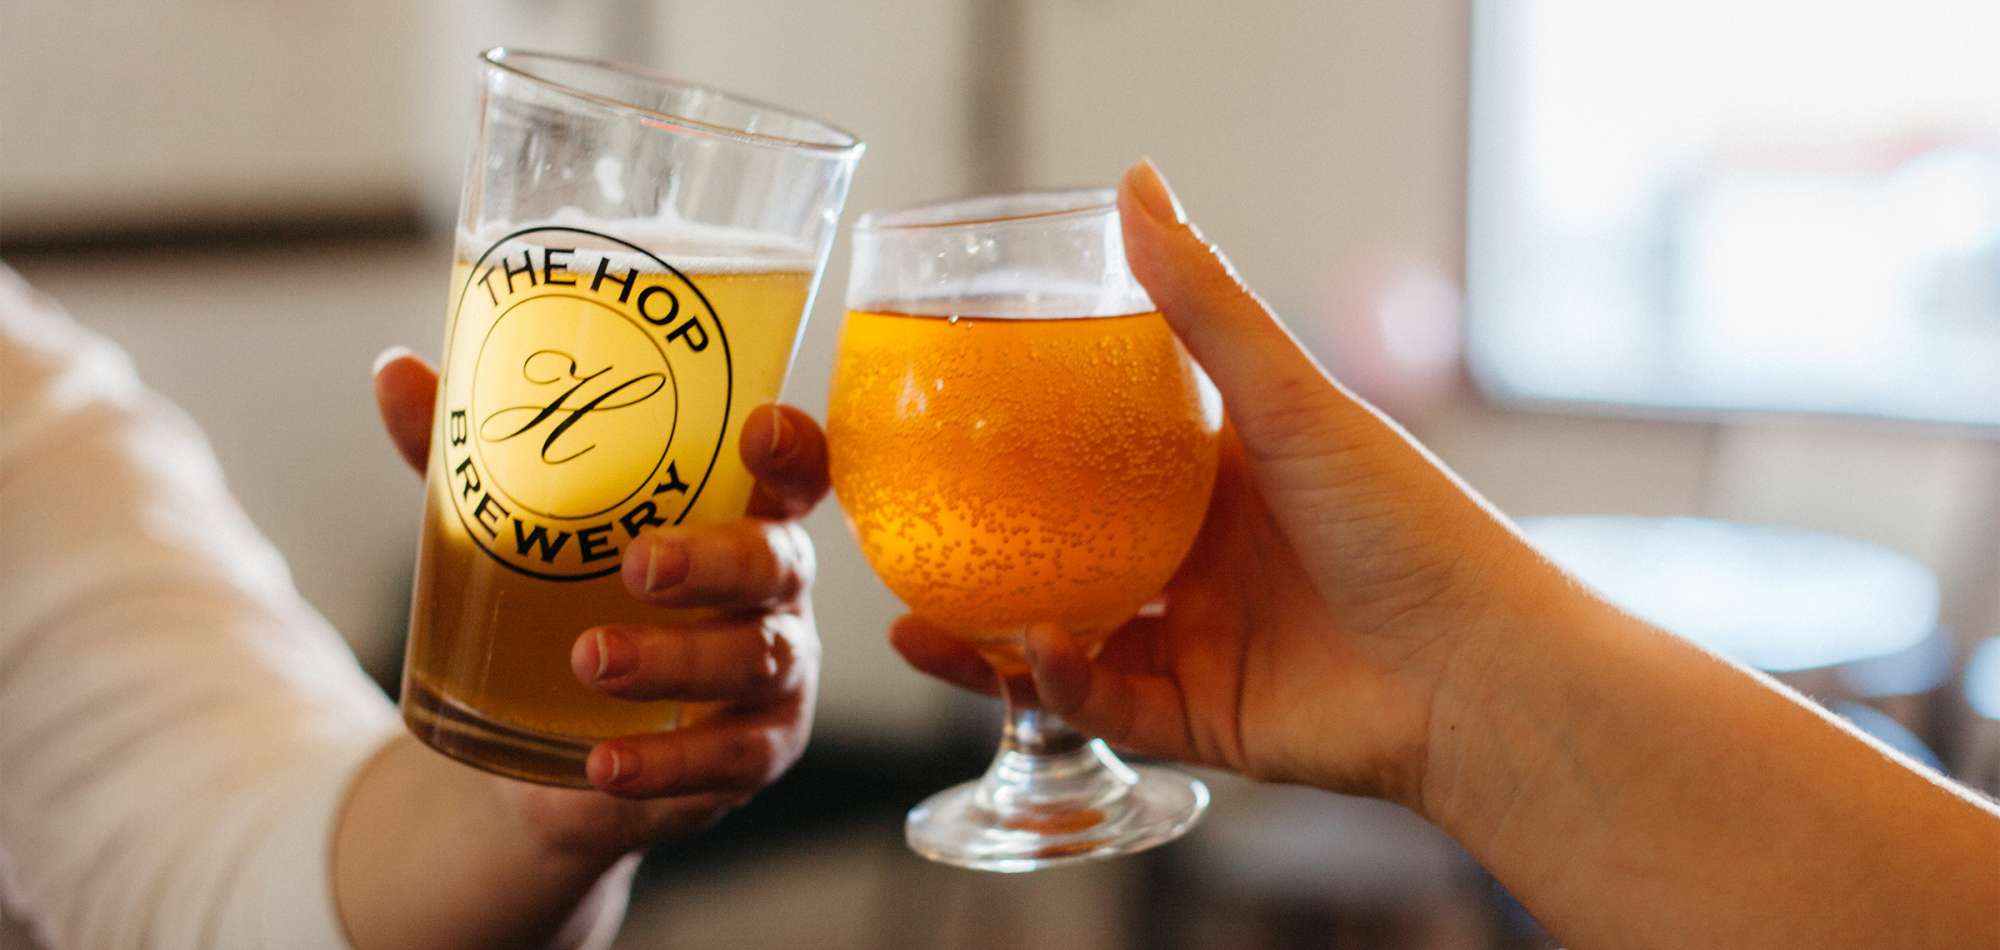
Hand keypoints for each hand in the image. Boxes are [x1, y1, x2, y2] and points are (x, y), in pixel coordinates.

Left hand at [372, 353, 826, 857]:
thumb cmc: (559, 597)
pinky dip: (666, 764)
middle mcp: (773, 590)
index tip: (757, 430)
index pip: (795, 471)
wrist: (543, 739)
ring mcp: (773, 675)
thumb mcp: (517, 525)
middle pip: (777, 561)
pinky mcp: (750, 753)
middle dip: (715, 559)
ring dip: (675, 660)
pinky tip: (603, 762)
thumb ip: (471, 455)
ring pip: (754, 659)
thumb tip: (395, 371)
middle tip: (639, 564)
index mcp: (739, 514)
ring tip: (590, 657)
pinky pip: (725, 760)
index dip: (794, 449)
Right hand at [891, 160, 1546, 806]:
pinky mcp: (1204, 720)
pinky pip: (1107, 705)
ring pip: (1068, 640)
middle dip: (988, 547)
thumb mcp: (1290, 399)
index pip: (1105, 455)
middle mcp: (1205, 560)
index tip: (953, 419)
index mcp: (1223, 480)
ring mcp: (1202, 643)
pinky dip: (1059, 682)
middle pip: (1070, 550)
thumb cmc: (1409, 522)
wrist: (1480, 671)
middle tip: (902, 530)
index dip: (1030, 443)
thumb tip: (1135, 184)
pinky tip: (1028, 650)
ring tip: (912, 612)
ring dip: (993, 632)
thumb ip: (1204, 304)